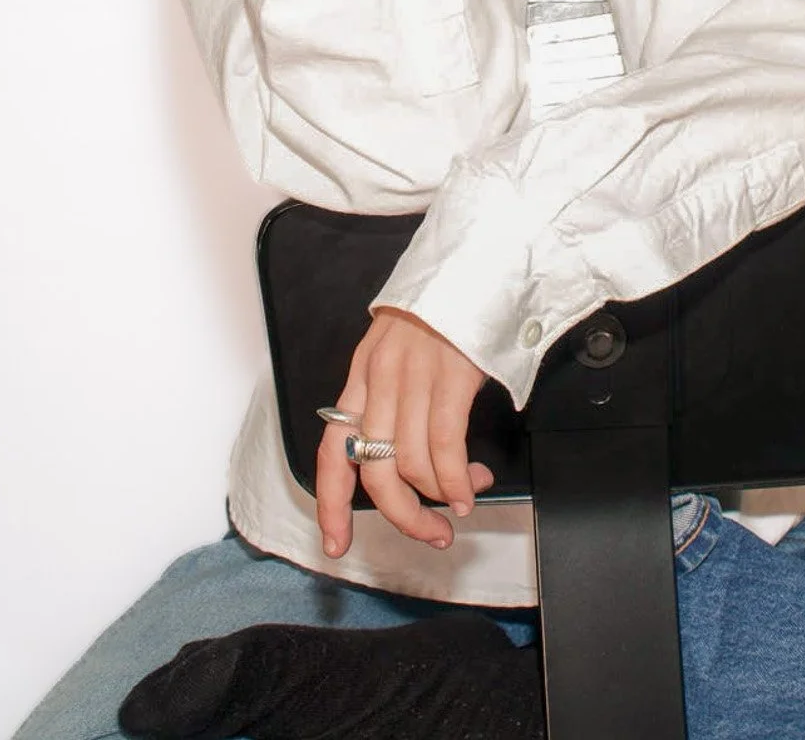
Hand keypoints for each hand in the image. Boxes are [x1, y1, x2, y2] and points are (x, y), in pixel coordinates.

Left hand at [316, 309, 492, 556]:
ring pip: (413, 466)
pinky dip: (459, 480)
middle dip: (405, 516)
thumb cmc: (443, 308)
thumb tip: (404, 460)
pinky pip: (446, 447)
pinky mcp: (451, 374)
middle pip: (376, 472)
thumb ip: (392, 397)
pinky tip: (473, 486)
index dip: (331, 505)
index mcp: (361, 376)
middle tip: (433, 532)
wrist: (473, 259)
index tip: (337, 545)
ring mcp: (415, 375)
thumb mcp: (399, 349)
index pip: (332, 451)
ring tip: (467, 494)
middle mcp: (379, 380)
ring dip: (443, 496)